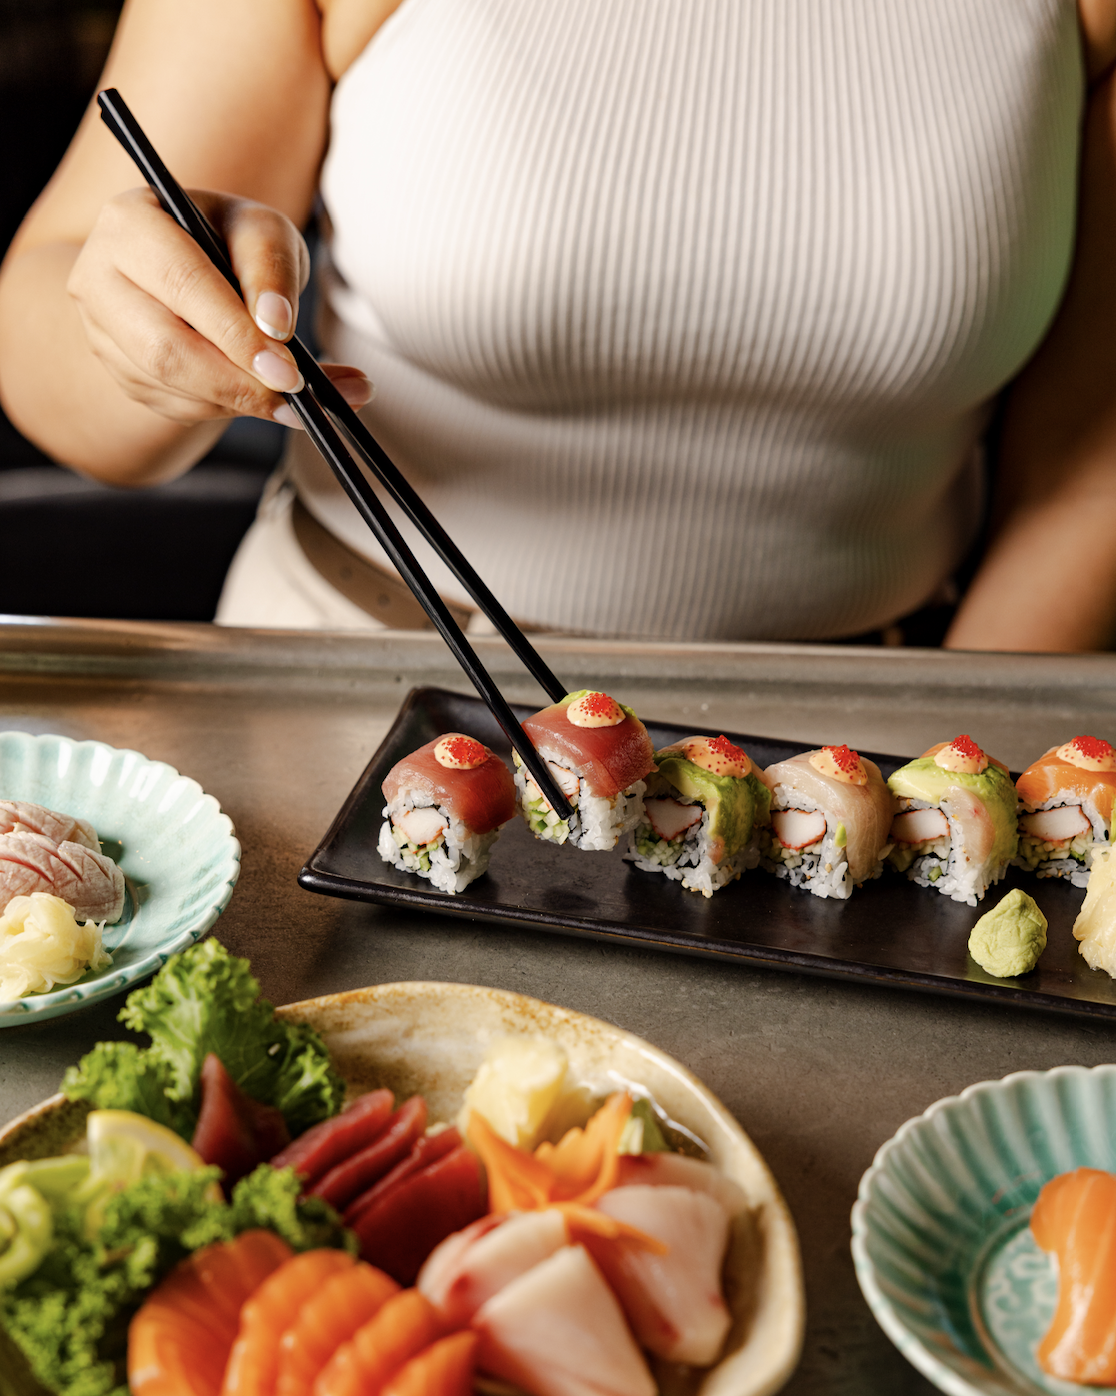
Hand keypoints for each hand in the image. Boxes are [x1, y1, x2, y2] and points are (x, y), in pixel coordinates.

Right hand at [66, 187, 371, 427]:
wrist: (195, 264)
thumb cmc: (228, 240)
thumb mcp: (261, 232)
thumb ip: (271, 268)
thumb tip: (276, 325)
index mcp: (128, 221)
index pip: (183, 283)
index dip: (237, 333)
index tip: (287, 370)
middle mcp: (99, 275)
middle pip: (163, 346)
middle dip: (234, 380)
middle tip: (290, 394)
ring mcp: (100, 328)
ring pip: (165, 383)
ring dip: (231, 398)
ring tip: (283, 398)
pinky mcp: (117, 369)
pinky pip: (169, 402)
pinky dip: (218, 406)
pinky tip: (249, 392)